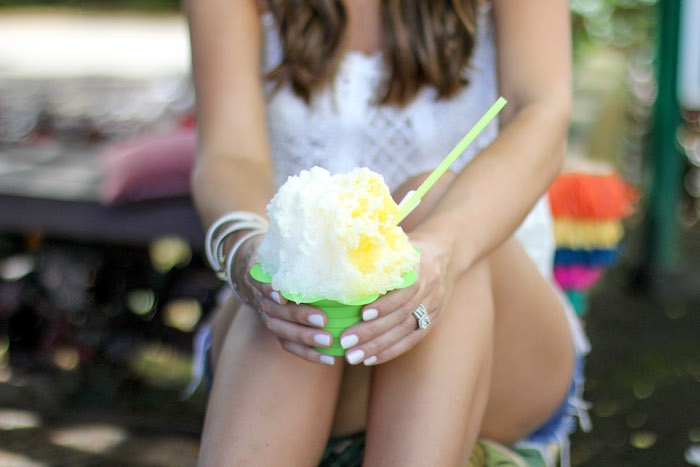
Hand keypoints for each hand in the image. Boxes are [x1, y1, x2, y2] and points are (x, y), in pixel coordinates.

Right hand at [229, 234, 337, 364]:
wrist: (257, 267)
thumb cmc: (281, 255)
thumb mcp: (282, 246)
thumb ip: (298, 245)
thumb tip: (332, 235)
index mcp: (260, 276)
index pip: (261, 284)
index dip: (269, 291)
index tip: (282, 296)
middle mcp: (261, 298)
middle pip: (275, 311)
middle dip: (298, 317)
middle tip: (322, 320)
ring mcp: (268, 316)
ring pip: (281, 331)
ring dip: (304, 338)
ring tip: (328, 342)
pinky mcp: (278, 330)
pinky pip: (288, 345)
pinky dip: (308, 354)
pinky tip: (328, 358)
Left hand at [336, 237, 454, 365]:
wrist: (448, 252)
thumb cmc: (412, 246)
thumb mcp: (399, 242)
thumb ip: (378, 251)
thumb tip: (343, 257)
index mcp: (422, 266)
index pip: (406, 290)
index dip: (386, 304)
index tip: (362, 314)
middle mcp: (430, 289)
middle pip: (402, 315)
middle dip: (373, 331)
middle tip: (346, 341)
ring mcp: (434, 306)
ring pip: (406, 331)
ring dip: (378, 346)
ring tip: (353, 356)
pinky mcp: (433, 320)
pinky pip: (412, 339)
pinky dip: (391, 351)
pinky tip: (370, 359)